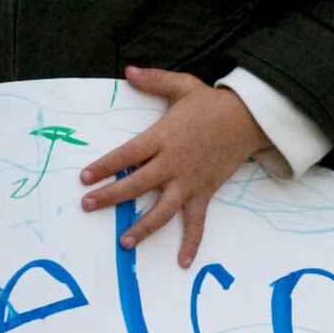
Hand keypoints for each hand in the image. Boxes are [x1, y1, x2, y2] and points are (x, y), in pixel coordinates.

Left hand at [79, 70, 270, 268]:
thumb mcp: (182, 86)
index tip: (85, 177)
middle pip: (136, 185)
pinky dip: (191, 242)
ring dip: (142, 227)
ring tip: (124, 241)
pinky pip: (197, 222)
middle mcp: (173, 163)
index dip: (104, 167)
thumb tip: (127, 71)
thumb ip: (153, 80)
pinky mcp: (204, 193)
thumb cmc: (212, 104)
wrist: (249, 119)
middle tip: (87, 206)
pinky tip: (182, 261)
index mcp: (162, 137)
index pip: (126, 155)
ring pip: (162, 210)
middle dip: (110, 197)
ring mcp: (189, 182)